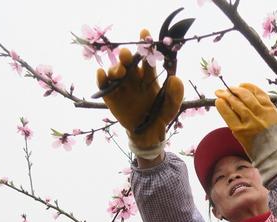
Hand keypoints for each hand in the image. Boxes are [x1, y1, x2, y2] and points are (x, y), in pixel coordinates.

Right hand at [96, 29, 183, 158]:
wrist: (148, 134)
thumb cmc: (161, 116)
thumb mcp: (172, 106)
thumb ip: (176, 94)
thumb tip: (175, 79)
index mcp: (148, 76)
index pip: (146, 57)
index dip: (145, 44)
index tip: (144, 32)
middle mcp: (133, 78)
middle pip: (128, 62)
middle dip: (126, 56)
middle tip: (127, 55)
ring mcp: (121, 87)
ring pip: (115, 72)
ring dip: (115, 68)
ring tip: (120, 71)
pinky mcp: (111, 97)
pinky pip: (103, 86)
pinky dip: (101, 79)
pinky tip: (102, 74)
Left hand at [215, 83, 276, 183]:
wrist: (271, 156)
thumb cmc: (275, 138)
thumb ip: (269, 108)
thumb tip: (256, 96)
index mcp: (270, 110)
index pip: (258, 92)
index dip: (247, 87)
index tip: (241, 85)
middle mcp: (261, 114)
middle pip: (245, 96)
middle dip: (235, 90)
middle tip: (227, 88)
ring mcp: (250, 122)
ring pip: (236, 104)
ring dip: (227, 96)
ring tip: (219, 92)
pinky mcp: (240, 131)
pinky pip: (229, 116)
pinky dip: (223, 107)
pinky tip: (218, 102)